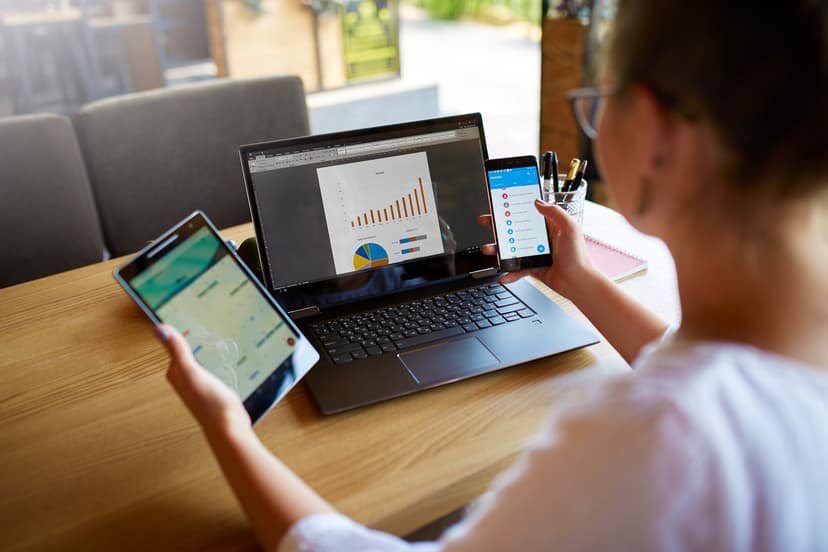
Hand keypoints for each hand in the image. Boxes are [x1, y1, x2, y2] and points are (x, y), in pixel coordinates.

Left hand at [156, 324, 249, 433]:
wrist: (229, 427)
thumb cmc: (209, 402)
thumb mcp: (191, 372)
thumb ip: (177, 350)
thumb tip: (159, 329)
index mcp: (177, 374)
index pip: (173, 347)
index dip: (176, 332)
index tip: (181, 314)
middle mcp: (186, 380)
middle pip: (186, 354)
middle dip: (191, 339)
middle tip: (198, 320)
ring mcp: (201, 386)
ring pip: (200, 361)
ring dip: (204, 350)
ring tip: (212, 334)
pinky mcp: (215, 390)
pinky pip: (212, 369)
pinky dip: (215, 361)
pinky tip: (225, 358)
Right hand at [478, 200, 597, 299]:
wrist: (578, 282)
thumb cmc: (578, 256)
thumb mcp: (570, 227)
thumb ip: (555, 212)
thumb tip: (537, 201)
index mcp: (549, 225)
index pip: (528, 212)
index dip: (514, 206)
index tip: (501, 201)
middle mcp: (540, 238)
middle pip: (515, 228)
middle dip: (498, 225)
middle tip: (486, 220)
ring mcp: (534, 253)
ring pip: (511, 249)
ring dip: (498, 249)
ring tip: (488, 249)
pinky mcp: (532, 267)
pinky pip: (516, 269)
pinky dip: (509, 273)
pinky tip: (503, 275)